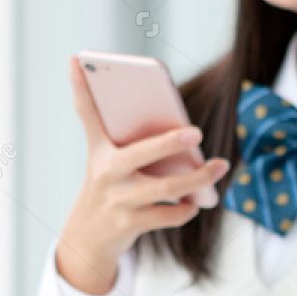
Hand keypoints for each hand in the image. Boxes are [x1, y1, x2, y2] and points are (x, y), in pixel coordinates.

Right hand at [56, 56, 228, 295]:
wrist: (87, 238)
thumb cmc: (110, 188)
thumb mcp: (108, 161)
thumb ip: (136, 140)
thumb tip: (181, 132)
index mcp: (99, 150)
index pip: (86, 113)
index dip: (78, 85)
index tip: (76, 58)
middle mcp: (106, 173)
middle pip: (141, 153)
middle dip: (171, 142)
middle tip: (198, 133)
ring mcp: (118, 200)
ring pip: (166, 188)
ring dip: (198, 178)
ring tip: (220, 167)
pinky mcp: (129, 224)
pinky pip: (168, 215)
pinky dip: (186, 209)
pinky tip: (196, 202)